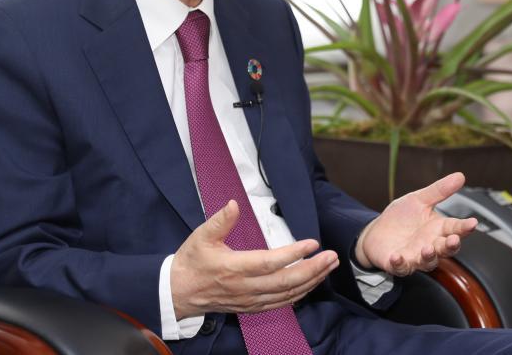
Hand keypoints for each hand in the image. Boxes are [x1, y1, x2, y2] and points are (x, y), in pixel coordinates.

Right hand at [170, 200, 338, 318]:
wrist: (179, 293)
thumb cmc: (192, 262)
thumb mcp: (201, 236)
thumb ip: (220, 220)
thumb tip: (234, 204)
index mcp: (234, 268)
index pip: (270, 262)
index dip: (293, 253)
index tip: (312, 243)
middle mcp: (245, 287)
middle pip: (286, 281)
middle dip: (313, 269)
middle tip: (332, 256)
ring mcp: (250, 300)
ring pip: (287, 294)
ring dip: (312, 281)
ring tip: (329, 266)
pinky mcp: (252, 306)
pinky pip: (281, 303)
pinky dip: (300, 294)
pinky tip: (312, 283)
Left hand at [354, 172, 477, 276]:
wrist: (377, 232)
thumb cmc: (402, 218)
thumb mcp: (419, 200)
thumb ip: (439, 191)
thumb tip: (460, 176)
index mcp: (438, 229)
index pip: (455, 228)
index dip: (464, 227)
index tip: (473, 223)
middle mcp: (430, 245)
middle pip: (446, 249)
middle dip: (451, 246)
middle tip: (454, 239)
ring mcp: (415, 256)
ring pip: (427, 262)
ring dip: (429, 256)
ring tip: (428, 248)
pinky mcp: (398, 264)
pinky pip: (400, 267)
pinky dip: (399, 263)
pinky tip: (397, 256)